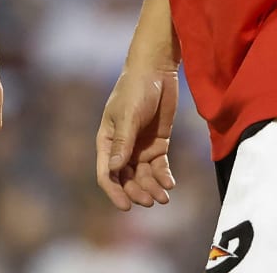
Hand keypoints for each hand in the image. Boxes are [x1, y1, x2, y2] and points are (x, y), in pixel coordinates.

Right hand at [95, 62, 178, 209]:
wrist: (156, 71)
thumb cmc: (135, 89)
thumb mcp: (128, 115)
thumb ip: (123, 142)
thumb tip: (115, 170)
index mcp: (107, 141)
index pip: (107, 173)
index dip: (114, 192)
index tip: (126, 206)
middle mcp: (122, 148)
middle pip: (126, 179)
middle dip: (137, 192)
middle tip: (151, 201)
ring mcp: (140, 147)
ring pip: (143, 176)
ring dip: (152, 188)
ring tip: (164, 197)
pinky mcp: (157, 144)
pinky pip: (159, 167)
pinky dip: (163, 177)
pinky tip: (170, 184)